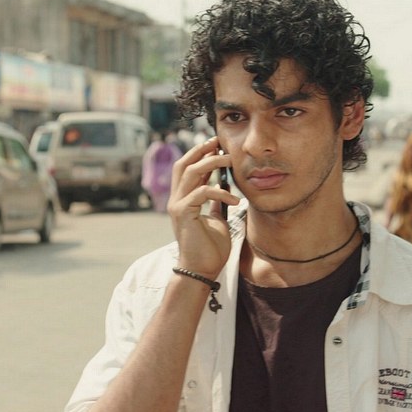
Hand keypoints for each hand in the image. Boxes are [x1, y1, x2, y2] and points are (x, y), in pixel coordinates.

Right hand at [168, 137, 239, 278]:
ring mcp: (177, 205)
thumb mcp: (216, 219)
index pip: (187, 168)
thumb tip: (224, 187)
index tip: (217, 145)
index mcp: (183, 199)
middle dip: (200, 150)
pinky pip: (202, 192)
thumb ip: (216, 203)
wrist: (202, 269)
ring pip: (190, 172)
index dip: (199, 154)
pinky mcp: (183, 213)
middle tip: (219, 143)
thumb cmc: (210, 248)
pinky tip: (236, 200)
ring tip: (230, 161)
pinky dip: (220, 192)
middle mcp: (176, 199)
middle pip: (183, 164)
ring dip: (211, 163)